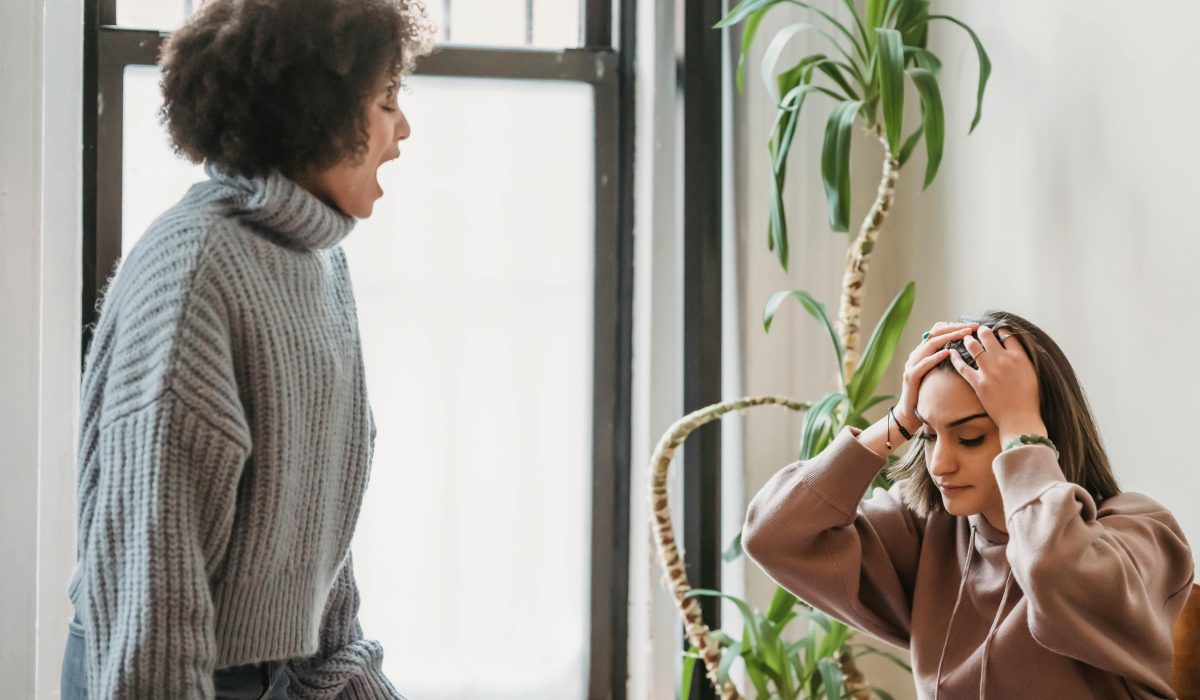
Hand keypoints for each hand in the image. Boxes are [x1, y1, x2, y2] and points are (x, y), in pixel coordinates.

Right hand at [892, 321, 979, 434]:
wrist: (910, 413)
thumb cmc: (928, 393)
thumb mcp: (939, 373)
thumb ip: (948, 361)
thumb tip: (970, 351)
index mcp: (924, 352)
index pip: (938, 330)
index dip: (955, 325)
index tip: (973, 326)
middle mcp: (916, 354)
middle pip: (935, 333)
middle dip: (955, 328)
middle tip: (972, 327)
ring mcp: (912, 364)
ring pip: (930, 344)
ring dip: (948, 338)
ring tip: (964, 335)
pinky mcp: (910, 377)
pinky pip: (922, 364)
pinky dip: (935, 357)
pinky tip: (947, 353)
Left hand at [948, 325, 1045, 441]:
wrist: (1020, 419)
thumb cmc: (1029, 399)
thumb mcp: (1032, 374)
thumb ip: (1023, 360)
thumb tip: (1016, 350)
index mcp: (1019, 357)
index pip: (1007, 334)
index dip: (999, 329)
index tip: (995, 329)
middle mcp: (1003, 360)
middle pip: (987, 336)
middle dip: (981, 331)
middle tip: (977, 330)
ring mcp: (989, 370)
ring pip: (973, 346)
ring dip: (968, 340)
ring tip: (965, 338)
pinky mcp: (978, 382)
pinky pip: (962, 366)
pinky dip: (955, 357)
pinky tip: (951, 352)